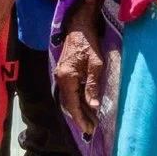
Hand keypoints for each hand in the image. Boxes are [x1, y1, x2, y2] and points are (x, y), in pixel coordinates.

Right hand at [53, 11, 105, 137]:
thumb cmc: (89, 43)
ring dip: (79, 110)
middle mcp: (61, 78)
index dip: (80, 118)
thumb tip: (93, 106)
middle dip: (80, 117)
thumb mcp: (95, 64)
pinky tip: (86, 105)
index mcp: (67, 77)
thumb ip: (92, 86)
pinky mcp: (64, 72)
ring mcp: (61, 75)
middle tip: (91, 129)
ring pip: (68, 99)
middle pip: (68, 104)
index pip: (73, 104)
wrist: (78, 26)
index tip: (89, 130)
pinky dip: (77, 101)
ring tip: (90, 120)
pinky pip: (69, 92)